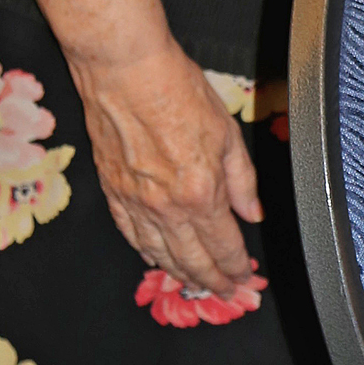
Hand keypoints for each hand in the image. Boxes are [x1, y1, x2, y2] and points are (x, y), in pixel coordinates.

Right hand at [71, 41, 263, 296]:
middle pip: (191, 259)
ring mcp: (134, 202)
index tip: (244, 276)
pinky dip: (145, 251)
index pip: (223, 245)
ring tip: (194, 283)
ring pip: (159, 253)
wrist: (124, 71)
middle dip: (211, 281)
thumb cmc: (176, 90)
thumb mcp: (226, 132)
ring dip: (180, 273)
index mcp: (199, 191)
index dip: (236, 266)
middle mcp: (165, 205)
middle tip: (224, 293)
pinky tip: (155, 258)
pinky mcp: (112, 191)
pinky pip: (130, 234)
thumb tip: (251, 212)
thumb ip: (242, 179)